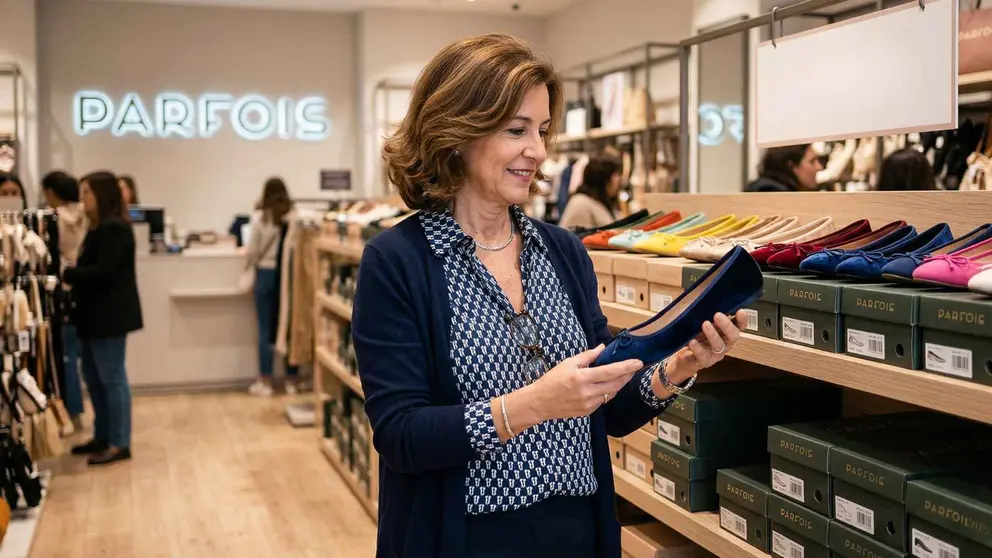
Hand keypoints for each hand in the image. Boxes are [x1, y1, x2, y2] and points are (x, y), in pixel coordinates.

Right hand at [497, 345, 641, 437]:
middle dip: (627, 375)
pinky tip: (603, 386)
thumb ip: (588, 356)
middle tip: (633, 368)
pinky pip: (602, 401)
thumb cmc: (552, 380)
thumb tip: (602, 348)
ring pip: (611, 393)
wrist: (540, 402)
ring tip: (620, 375)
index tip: (638, 362)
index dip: (626, 367)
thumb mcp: (568, 363)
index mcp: (582, 378)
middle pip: (616, 384)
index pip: (610, 372)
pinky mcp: (587, 412)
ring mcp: (588, 404)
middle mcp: (587, 392)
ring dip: (618, 384)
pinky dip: (606, 392)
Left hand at [653, 311, 744, 395]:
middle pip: (733, 336)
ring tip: (705, 324)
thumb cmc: (697, 337)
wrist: (686, 358)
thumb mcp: (704, 325)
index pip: (739, 326)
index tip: (741, 311)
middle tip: (717, 315)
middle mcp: (725, 344)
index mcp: (726, 333)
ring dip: (713, 335)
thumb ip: (709, 315)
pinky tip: (692, 341)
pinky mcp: (704, 361)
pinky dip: (698, 348)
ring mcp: (715, 354)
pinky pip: (703, 356)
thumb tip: (710, 299)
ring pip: (719, 346)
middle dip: (727, 325)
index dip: (742, 320)